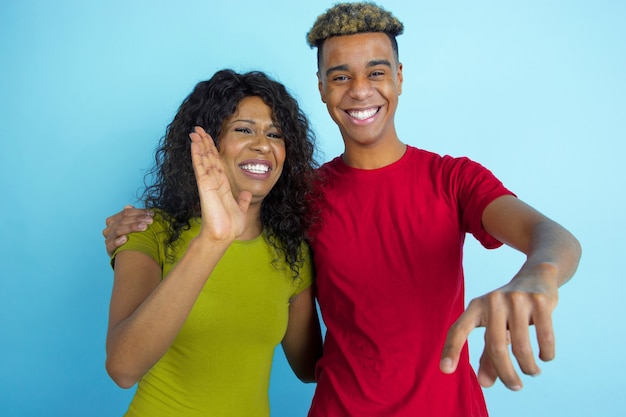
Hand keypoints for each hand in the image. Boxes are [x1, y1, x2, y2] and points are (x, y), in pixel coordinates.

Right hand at [103, 205, 153, 255]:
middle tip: (150, 220)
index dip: (139, 212)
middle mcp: (109, 228)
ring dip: (132, 227)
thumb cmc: (130, 237)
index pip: (126, 212)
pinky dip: (118, 241)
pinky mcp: (109, 249)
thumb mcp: (130, 225)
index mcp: (113, 220)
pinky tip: (126, 239)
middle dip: (138, 219)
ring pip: (118, 230)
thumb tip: (129, 206)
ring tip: (144, 227)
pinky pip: (112, 245)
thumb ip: (131, 215)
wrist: (125, 254)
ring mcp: (108, 238)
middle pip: (123, 220)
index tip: (151, 214)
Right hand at [189, 126, 251, 241]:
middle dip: (203, 142)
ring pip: (203, 159)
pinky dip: (197, 155)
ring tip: (194, 131)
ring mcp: (207, 183)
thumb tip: (246, 194)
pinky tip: (194, 144)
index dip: (212, 149)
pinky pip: (200, 167)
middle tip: (198, 128)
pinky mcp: (204, 186)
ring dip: (199, 145)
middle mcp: (213, 182)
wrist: (224, 236)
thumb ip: (242, 200)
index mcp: (222, 185)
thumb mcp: (240, 209)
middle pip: (208, 158)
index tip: (207, 138)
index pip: (216, 163)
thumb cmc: (230, 226)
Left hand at [440, 263, 558, 390]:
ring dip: (528, 367)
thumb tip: (484, 384)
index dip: (451, 349)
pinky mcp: (540, 300)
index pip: (458, 329)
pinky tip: (544, 357)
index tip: (445, 370)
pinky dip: (546, 354)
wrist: (537, 276)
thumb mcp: (495, 327)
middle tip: (515, 387)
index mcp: (476, 307)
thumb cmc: (510, 309)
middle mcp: (493, 300)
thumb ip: (488, 356)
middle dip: (507, 374)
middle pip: (495, 347)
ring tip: (532, 371)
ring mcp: (516, 299)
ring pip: (521, 346)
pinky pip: (544, 337)